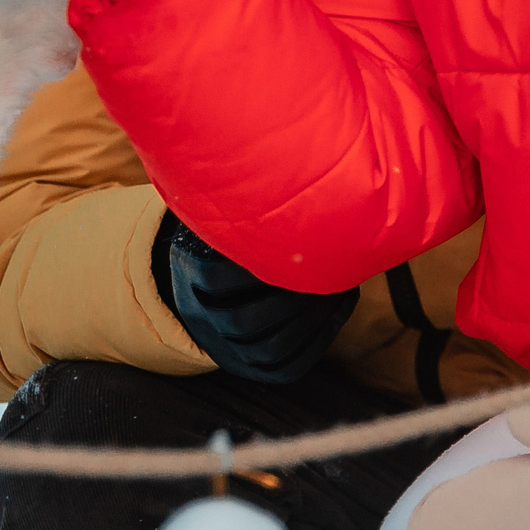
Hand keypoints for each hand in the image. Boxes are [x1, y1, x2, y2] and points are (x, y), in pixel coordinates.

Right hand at [156, 214, 356, 384]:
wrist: (203, 286)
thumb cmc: (226, 236)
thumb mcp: (221, 214)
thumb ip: (240, 199)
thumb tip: (278, 161)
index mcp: (189, 275)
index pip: (215, 278)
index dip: (255, 263)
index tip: (295, 240)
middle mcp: (201, 318)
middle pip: (243, 320)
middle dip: (290, 297)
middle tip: (329, 268)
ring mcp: (224, 348)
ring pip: (267, 346)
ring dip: (311, 320)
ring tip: (341, 287)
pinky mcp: (249, 368)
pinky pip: (285, 366)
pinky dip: (318, 340)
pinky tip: (340, 308)